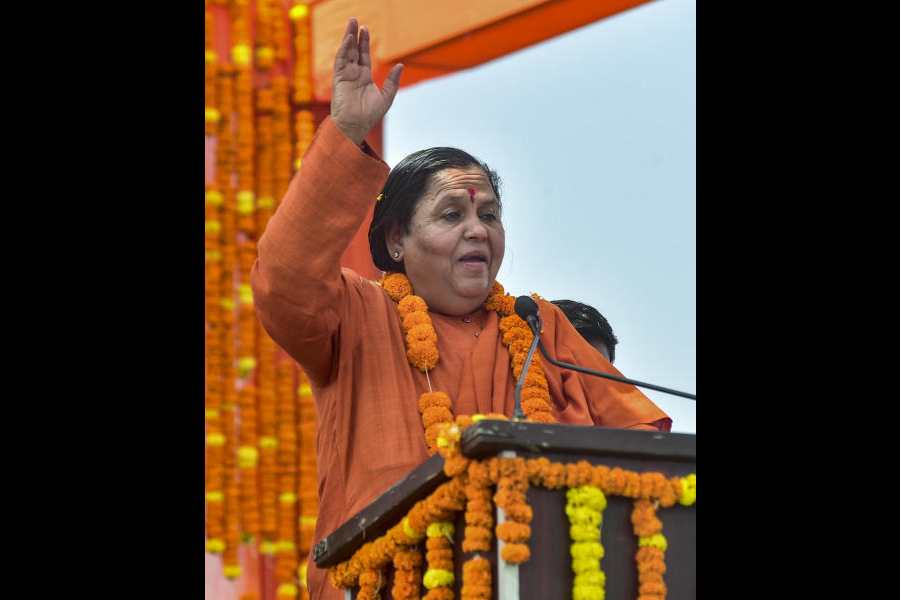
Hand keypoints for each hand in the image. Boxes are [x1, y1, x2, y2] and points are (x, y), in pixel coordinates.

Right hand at [331, 18, 403, 145]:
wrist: (355, 126)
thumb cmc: (369, 116)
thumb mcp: (386, 97)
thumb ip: (392, 81)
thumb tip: (400, 65)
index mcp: (364, 77)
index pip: (363, 56)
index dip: (364, 42)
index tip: (365, 29)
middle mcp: (353, 74)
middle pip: (354, 50)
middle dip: (354, 35)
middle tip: (355, 20)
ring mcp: (345, 75)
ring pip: (346, 52)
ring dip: (348, 38)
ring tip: (351, 23)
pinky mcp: (339, 79)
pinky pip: (340, 61)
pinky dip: (344, 49)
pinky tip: (348, 39)